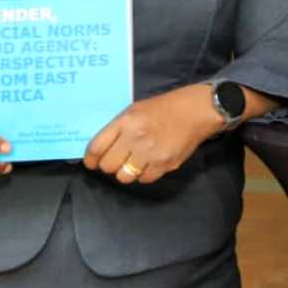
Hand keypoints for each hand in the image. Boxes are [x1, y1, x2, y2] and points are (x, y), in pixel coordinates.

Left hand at [84, 84, 221, 184]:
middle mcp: (136, 138)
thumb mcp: (135, 110)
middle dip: (109, 165)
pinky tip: (149, 163)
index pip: (97, 147)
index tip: (92, 162)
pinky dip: (144, 174)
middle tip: (117, 160)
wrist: (196, 111)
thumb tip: (100, 150)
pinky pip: (145, 179)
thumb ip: (117, 128)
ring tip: (134, 162)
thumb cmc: (163, 108)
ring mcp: (151, 153)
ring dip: (126, 172)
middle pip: (108, 166)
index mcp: (126, 122)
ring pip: (124, 177)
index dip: (91, 159)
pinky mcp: (165, 164)